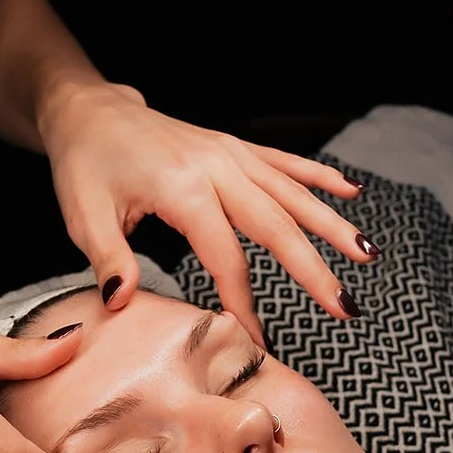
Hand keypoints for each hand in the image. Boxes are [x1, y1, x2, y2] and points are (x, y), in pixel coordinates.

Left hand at [38, 83, 373, 345]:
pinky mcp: (233, 146)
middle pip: (276, 226)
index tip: (256, 341)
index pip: (226, 258)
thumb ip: (109, 259)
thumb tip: (123, 301)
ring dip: (332, 224)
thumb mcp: (84, 216)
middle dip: (314, 270)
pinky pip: (285, 162)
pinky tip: (353, 193)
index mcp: (183, 189)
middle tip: (345, 307)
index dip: (244, 303)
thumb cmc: (85, 165)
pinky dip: (319, 176)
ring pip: (292, 193)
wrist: (90, 112)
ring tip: (368, 255)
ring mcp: (229, 153)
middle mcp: (216, 167)